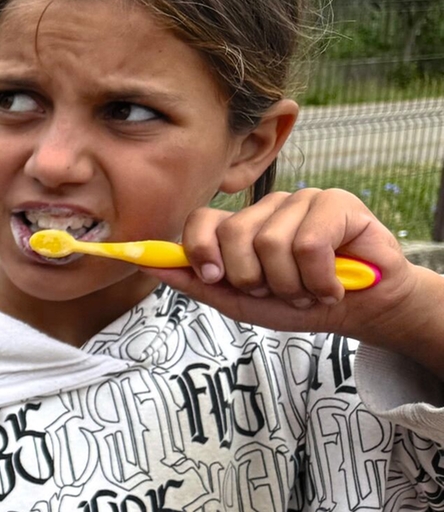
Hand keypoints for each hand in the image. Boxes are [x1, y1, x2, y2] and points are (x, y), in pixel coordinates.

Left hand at [163, 190, 434, 350]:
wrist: (359, 310)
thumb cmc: (300, 303)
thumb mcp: (240, 302)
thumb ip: (198, 283)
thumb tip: (151, 265)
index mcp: (242, 228)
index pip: (201, 220)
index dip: (199, 249)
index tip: (213, 278)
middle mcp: (268, 209)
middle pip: (233, 233)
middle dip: (252, 278)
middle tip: (276, 292)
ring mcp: (302, 201)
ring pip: (271, 242)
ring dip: (291, 284)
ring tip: (308, 289)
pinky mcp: (337, 202)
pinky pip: (309, 243)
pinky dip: (319, 278)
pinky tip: (333, 284)